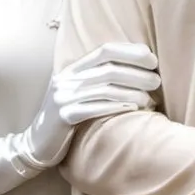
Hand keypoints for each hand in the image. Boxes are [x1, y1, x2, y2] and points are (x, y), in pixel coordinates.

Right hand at [20, 42, 160, 167]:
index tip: (152, 59)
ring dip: (132, 92)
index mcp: (72, 69)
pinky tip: (133, 109)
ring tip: (150, 99)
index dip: (130, 51)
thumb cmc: (67, 117)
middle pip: (108, 69)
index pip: (104, 50)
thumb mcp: (79, 93)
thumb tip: (139, 69)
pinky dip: (116, 107)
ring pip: (105, 89)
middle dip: (137, 74)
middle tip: (157, 81)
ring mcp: (62, 97)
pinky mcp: (62, 116)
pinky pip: (94, 108)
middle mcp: (66, 79)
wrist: (36, 144)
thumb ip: (99, 79)